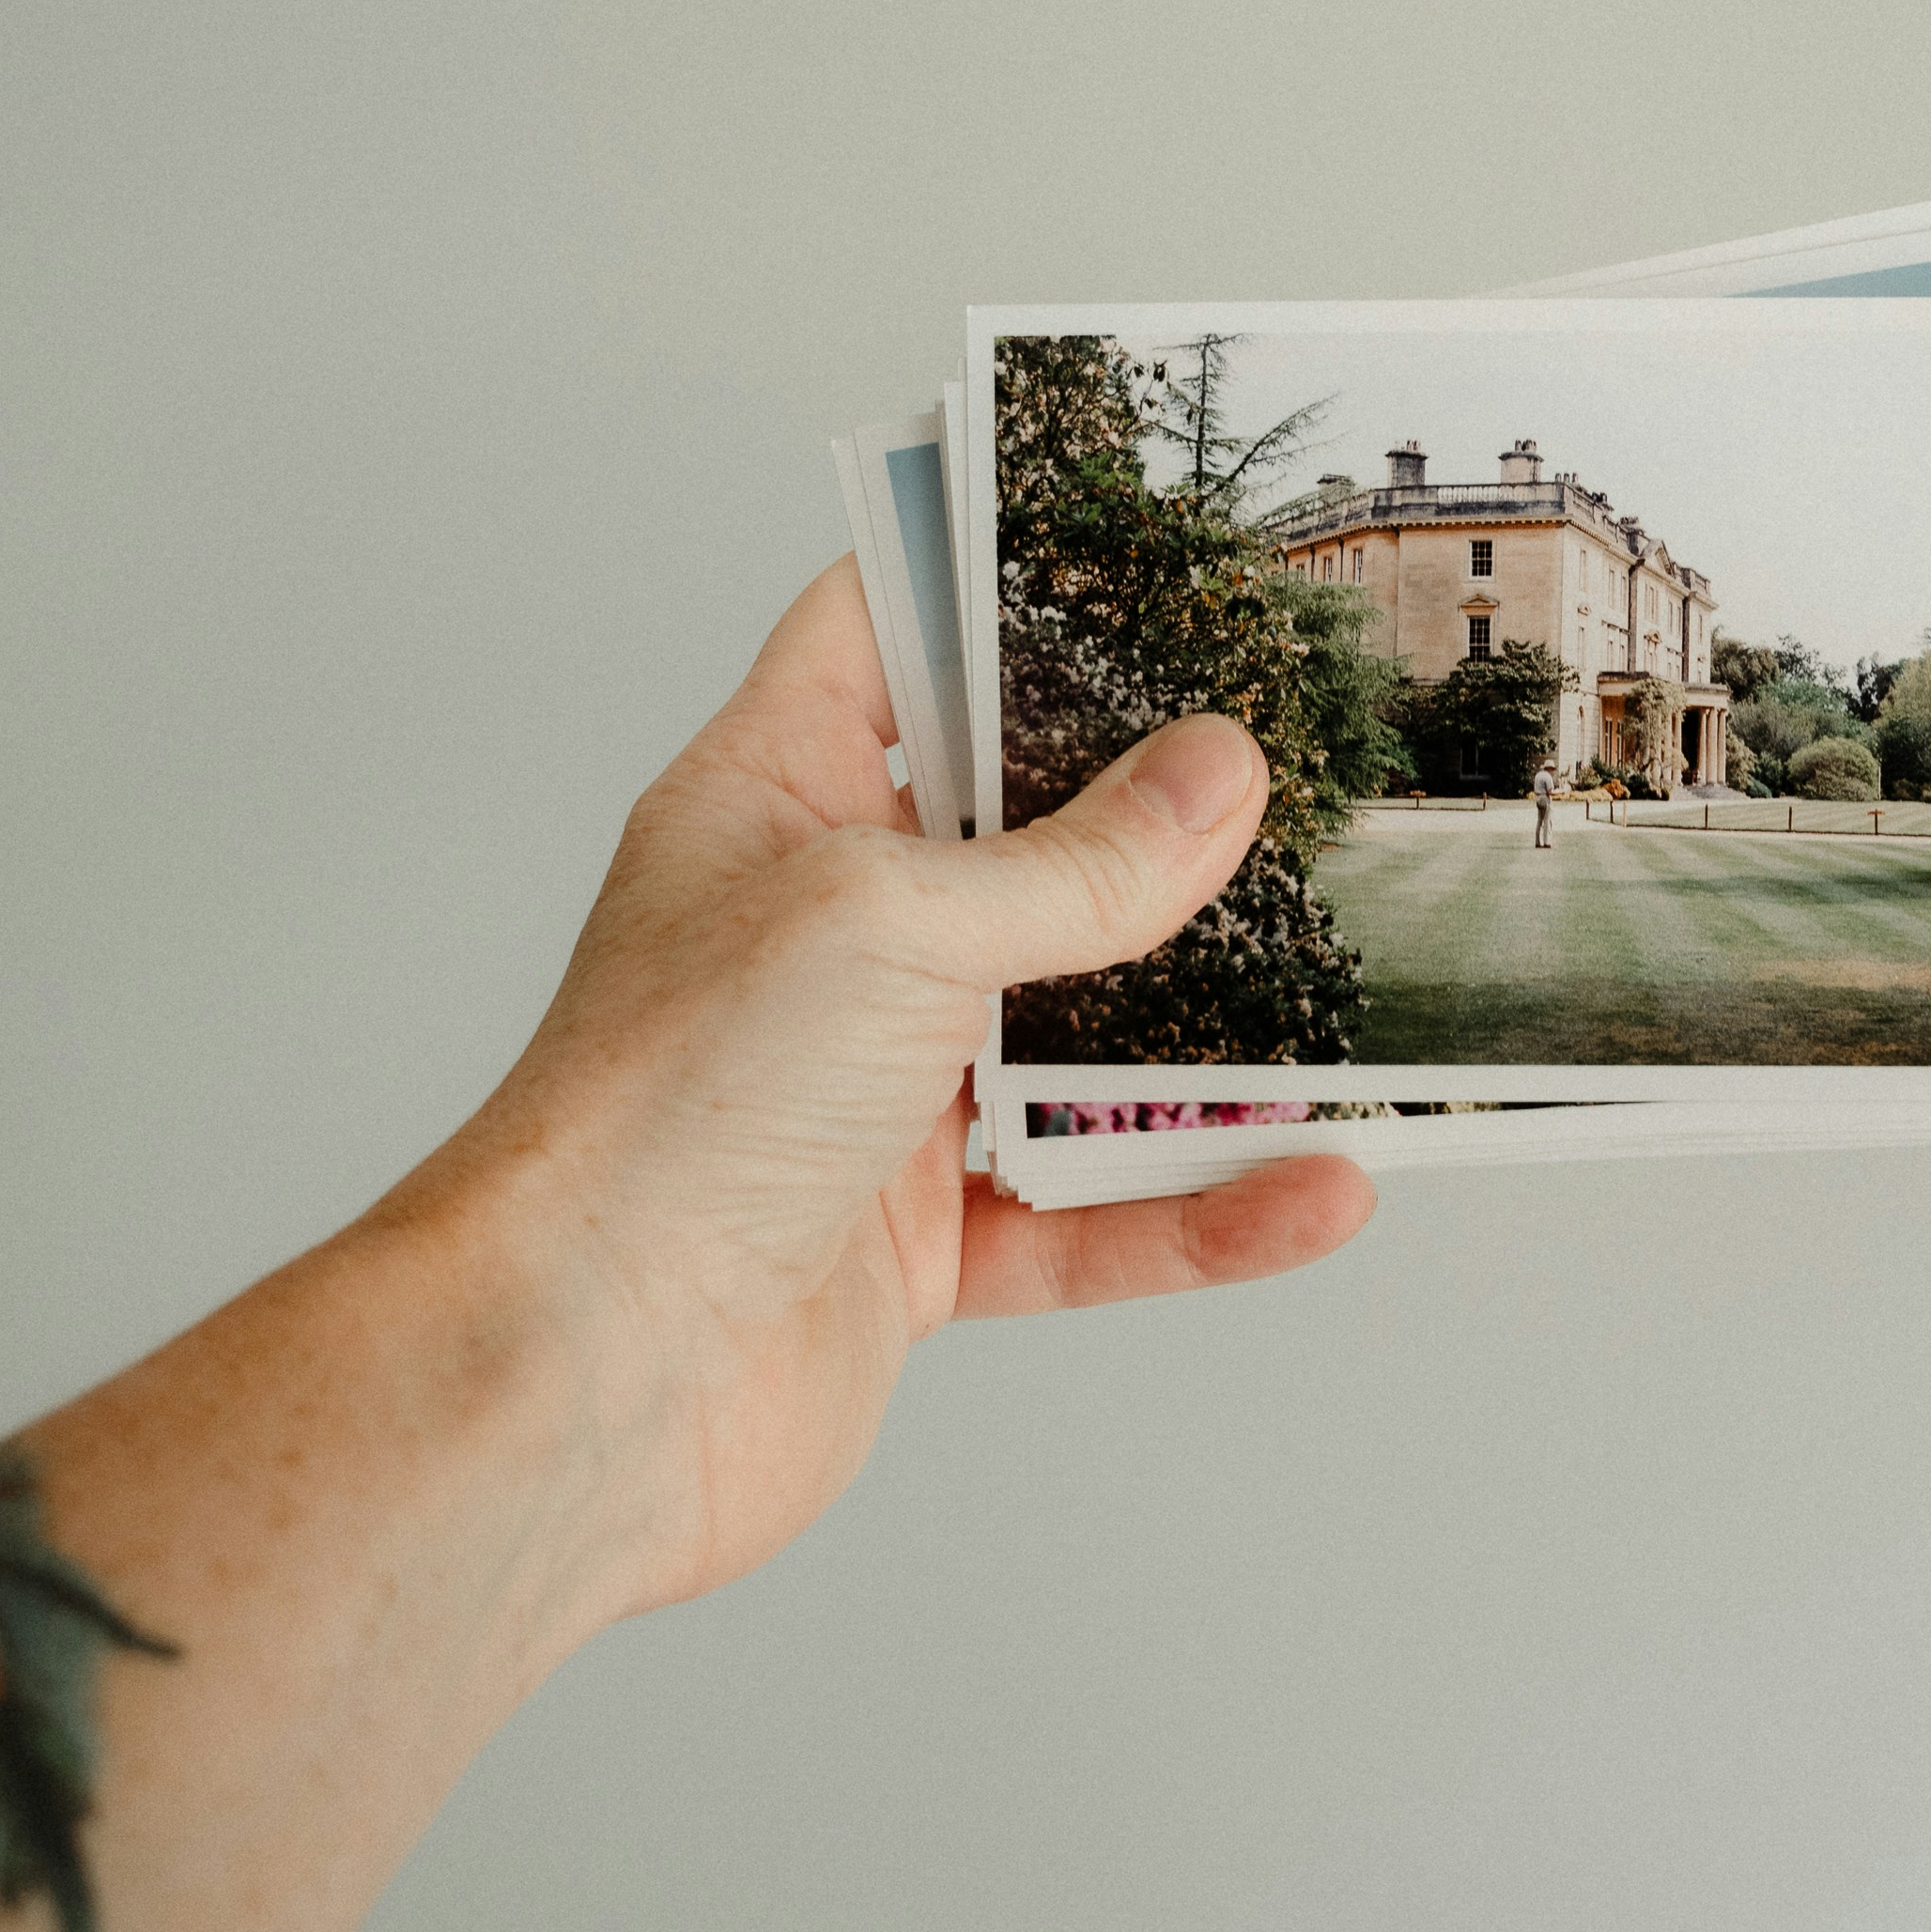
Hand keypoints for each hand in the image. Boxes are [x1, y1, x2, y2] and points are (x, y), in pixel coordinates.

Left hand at [391, 559, 1373, 1614]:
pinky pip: (1089, 1216)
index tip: (1136, 549)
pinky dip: (1198, 1208)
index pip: (882, 643)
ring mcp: (869, 1093)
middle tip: (1306, 766)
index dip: (992, 582)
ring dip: (1208, 1037)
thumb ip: (1074, 863)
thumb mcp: (891, 922)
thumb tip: (1218, 776)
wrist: (577, 1382)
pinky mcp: (911, 1243)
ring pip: (1075, 1041)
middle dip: (1157, 821)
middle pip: (1018, 845)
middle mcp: (823, 938)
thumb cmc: (662, 1113)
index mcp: (773, 807)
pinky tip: (1315, 1189)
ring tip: (1353, 990)